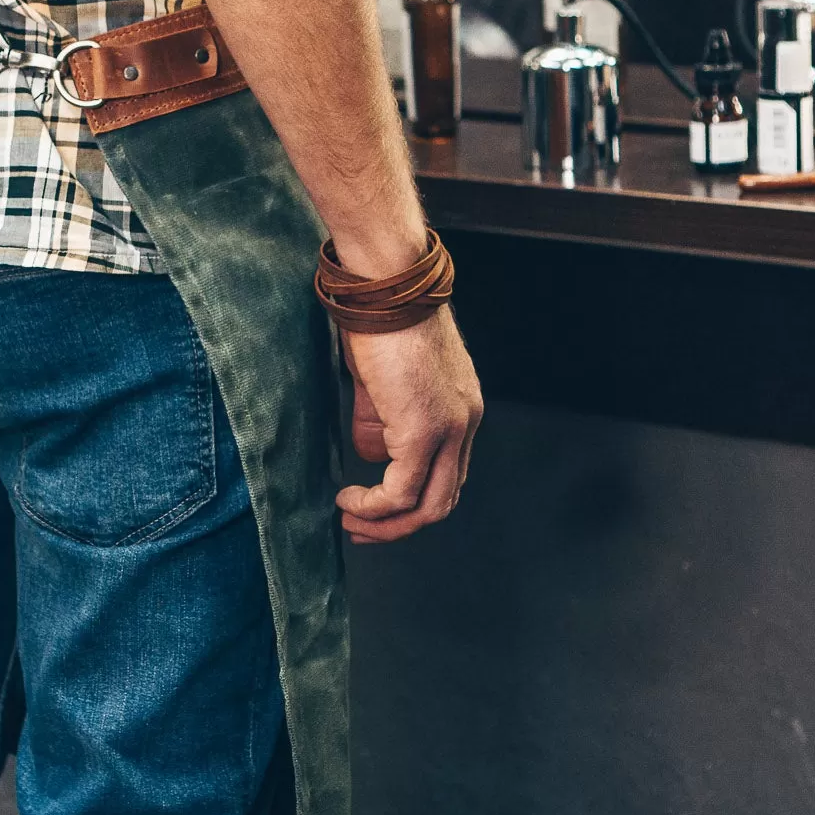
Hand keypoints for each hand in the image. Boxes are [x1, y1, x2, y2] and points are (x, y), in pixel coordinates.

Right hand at [337, 309, 483, 543]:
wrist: (386, 287)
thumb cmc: (380, 317)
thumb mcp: (384, 379)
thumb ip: (383, 418)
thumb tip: (371, 452)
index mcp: (462, 409)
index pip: (449, 473)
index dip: (412, 499)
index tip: (375, 506)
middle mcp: (465, 424)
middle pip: (443, 499)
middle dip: (400, 524)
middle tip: (361, 528)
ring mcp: (449, 429)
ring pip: (427, 504)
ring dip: (386, 523)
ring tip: (351, 520)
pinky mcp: (423, 431)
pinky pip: (400, 492)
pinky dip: (373, 507)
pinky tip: (349, 501)